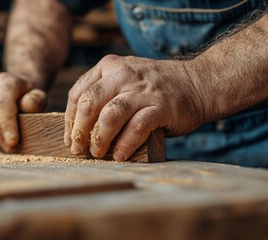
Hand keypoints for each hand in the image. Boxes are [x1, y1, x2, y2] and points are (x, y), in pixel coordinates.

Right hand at [0, 72, 46, 151]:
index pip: (2, 103)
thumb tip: (28, 105)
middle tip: (11, 148)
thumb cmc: (29, 97)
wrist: (19, 90)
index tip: (13, 141)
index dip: (7, 123)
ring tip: (6, 145)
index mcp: (5, 81)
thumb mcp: (38, 96)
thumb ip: (36, 101)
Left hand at [64, 55, 205, 160]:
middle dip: (79, 130)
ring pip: (109, 116)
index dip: (70, 119)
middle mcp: (124, 74)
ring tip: (98, 153)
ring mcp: (142, 90)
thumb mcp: (126, 79)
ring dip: (99, 139)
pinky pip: (136, 128)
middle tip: (79, 149)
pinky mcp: (160, 107)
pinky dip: (125, 145)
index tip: (70, 138)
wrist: (197, 83)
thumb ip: (105, 94)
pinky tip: (120, 155)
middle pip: (89, 104)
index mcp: (110, 66)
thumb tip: (79, 129)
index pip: (78, 93)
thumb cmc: (155, 88)